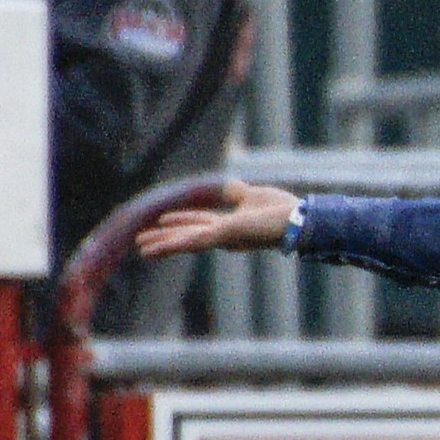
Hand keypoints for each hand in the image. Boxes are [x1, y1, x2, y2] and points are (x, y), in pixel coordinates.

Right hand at [136, 181, 297, 258]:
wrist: (298, 219)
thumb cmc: (282, 210)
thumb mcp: (252, 196)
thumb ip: (237, 195)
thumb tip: (228, 188)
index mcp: (228, 226)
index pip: (196, 224)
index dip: (177, 223)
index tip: (160, 221)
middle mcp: (223, 234)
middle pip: (186, 236)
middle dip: (164, 238)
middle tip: (141, 244)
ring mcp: (223, 237)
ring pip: (186, 242)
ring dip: (163, 245)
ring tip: (142, 250)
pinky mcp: (226, 237)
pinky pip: (196, 240)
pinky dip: (176, 243)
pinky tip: (159, 248)